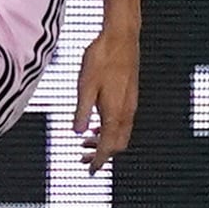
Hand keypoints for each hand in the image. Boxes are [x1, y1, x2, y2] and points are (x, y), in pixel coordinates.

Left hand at [73, 25, 139, 172]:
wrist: (121, 36)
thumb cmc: (102, 58)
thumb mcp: (85, 85)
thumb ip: (82, 111)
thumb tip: (78, 133)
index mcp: (115, 111)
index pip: (109, 146)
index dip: (98, 161)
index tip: (89, 170)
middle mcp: (127, 110)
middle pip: (118, 144)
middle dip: (102, 155)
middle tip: (83, 158)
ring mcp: (130, 102)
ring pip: (121, 133)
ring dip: (105, 142)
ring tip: (86, 143)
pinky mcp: (130, 95)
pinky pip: (123, 121)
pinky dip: (109, 130)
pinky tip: (96, 124)